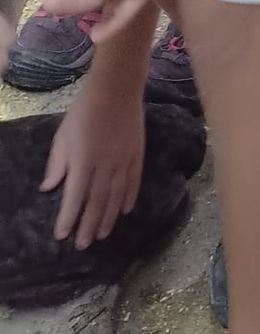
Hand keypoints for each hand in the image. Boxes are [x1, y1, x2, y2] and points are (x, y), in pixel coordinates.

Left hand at [42, 76, 145, 246]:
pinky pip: (134, 181)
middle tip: (83, 245)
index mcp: (83, 159)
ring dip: (108, 217)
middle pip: (97, 201)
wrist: (117, 88)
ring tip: (102, 235)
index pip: (74, 196)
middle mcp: (104, 164)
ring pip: (116, 196)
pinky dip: (129, 197)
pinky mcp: (137, 154)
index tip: (62, 235)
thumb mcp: (63, 135)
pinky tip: (125, 211)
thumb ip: (57, 163)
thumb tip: (49, 188)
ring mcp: (123, 160)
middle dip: (88, 225)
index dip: (68, 217)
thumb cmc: (84, 111)